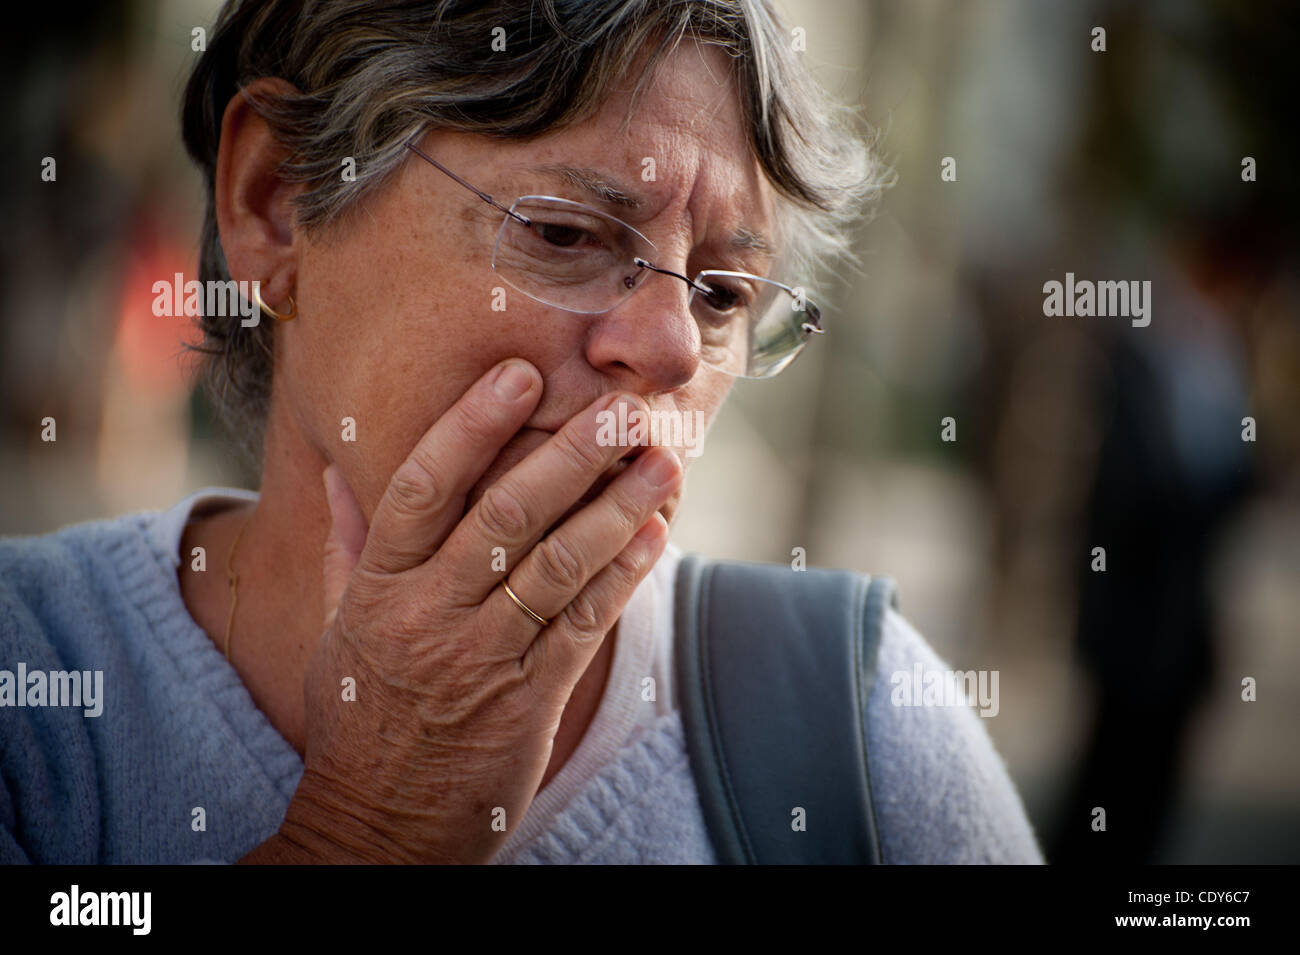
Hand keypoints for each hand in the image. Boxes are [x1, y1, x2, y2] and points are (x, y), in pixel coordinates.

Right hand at [258, 359, 678, 863]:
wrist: (378, 829)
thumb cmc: (359, 719)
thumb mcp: (335, 630)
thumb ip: (346, 548)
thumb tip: (339, 475)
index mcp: (379, 590)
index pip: (423, 488)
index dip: (472, 426)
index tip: (519, 375)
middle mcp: (431, 617)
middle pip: (508, 517)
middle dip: (572, 456)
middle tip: (622, 408)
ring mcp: (484, 660)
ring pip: (559, 566)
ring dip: (618, 509)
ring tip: (662, 461)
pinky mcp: (531, 700)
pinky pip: (585, 625)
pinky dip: (623, 576)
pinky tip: (654, 534)